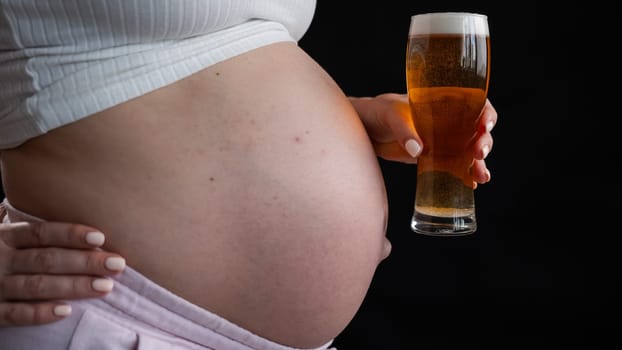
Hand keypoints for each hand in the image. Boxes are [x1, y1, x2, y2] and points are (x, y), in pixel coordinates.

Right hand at [0, 212, 125, 326]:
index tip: (101, 238)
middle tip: (117, 264)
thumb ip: (30, 232)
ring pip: (37, 286)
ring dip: (73, 286)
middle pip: (47, 259)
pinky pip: (15, 314)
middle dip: (85, 262)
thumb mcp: (4, 237)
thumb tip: (73, 219)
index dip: (70, 234)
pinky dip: (40, 313)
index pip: (41, 233)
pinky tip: (66, 311)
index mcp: (3, 237)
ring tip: (105, 287)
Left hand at [349, 93, 496, 185]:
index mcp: (443, 101)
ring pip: (470, 151)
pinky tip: (473, 185)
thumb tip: (418, 150)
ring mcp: (443, 141)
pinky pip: (456, 167)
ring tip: (481, 176)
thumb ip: (403, 129)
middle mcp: (449, 120)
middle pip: (477, 130)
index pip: (475, 103)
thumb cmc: (378, 112)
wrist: (364, 131)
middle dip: (484, 142)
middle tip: (478, 153)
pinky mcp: (435, 159)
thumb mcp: (389, 115)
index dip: (485, 114)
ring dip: (479, 163)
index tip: (484, 126)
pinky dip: (466, 176)